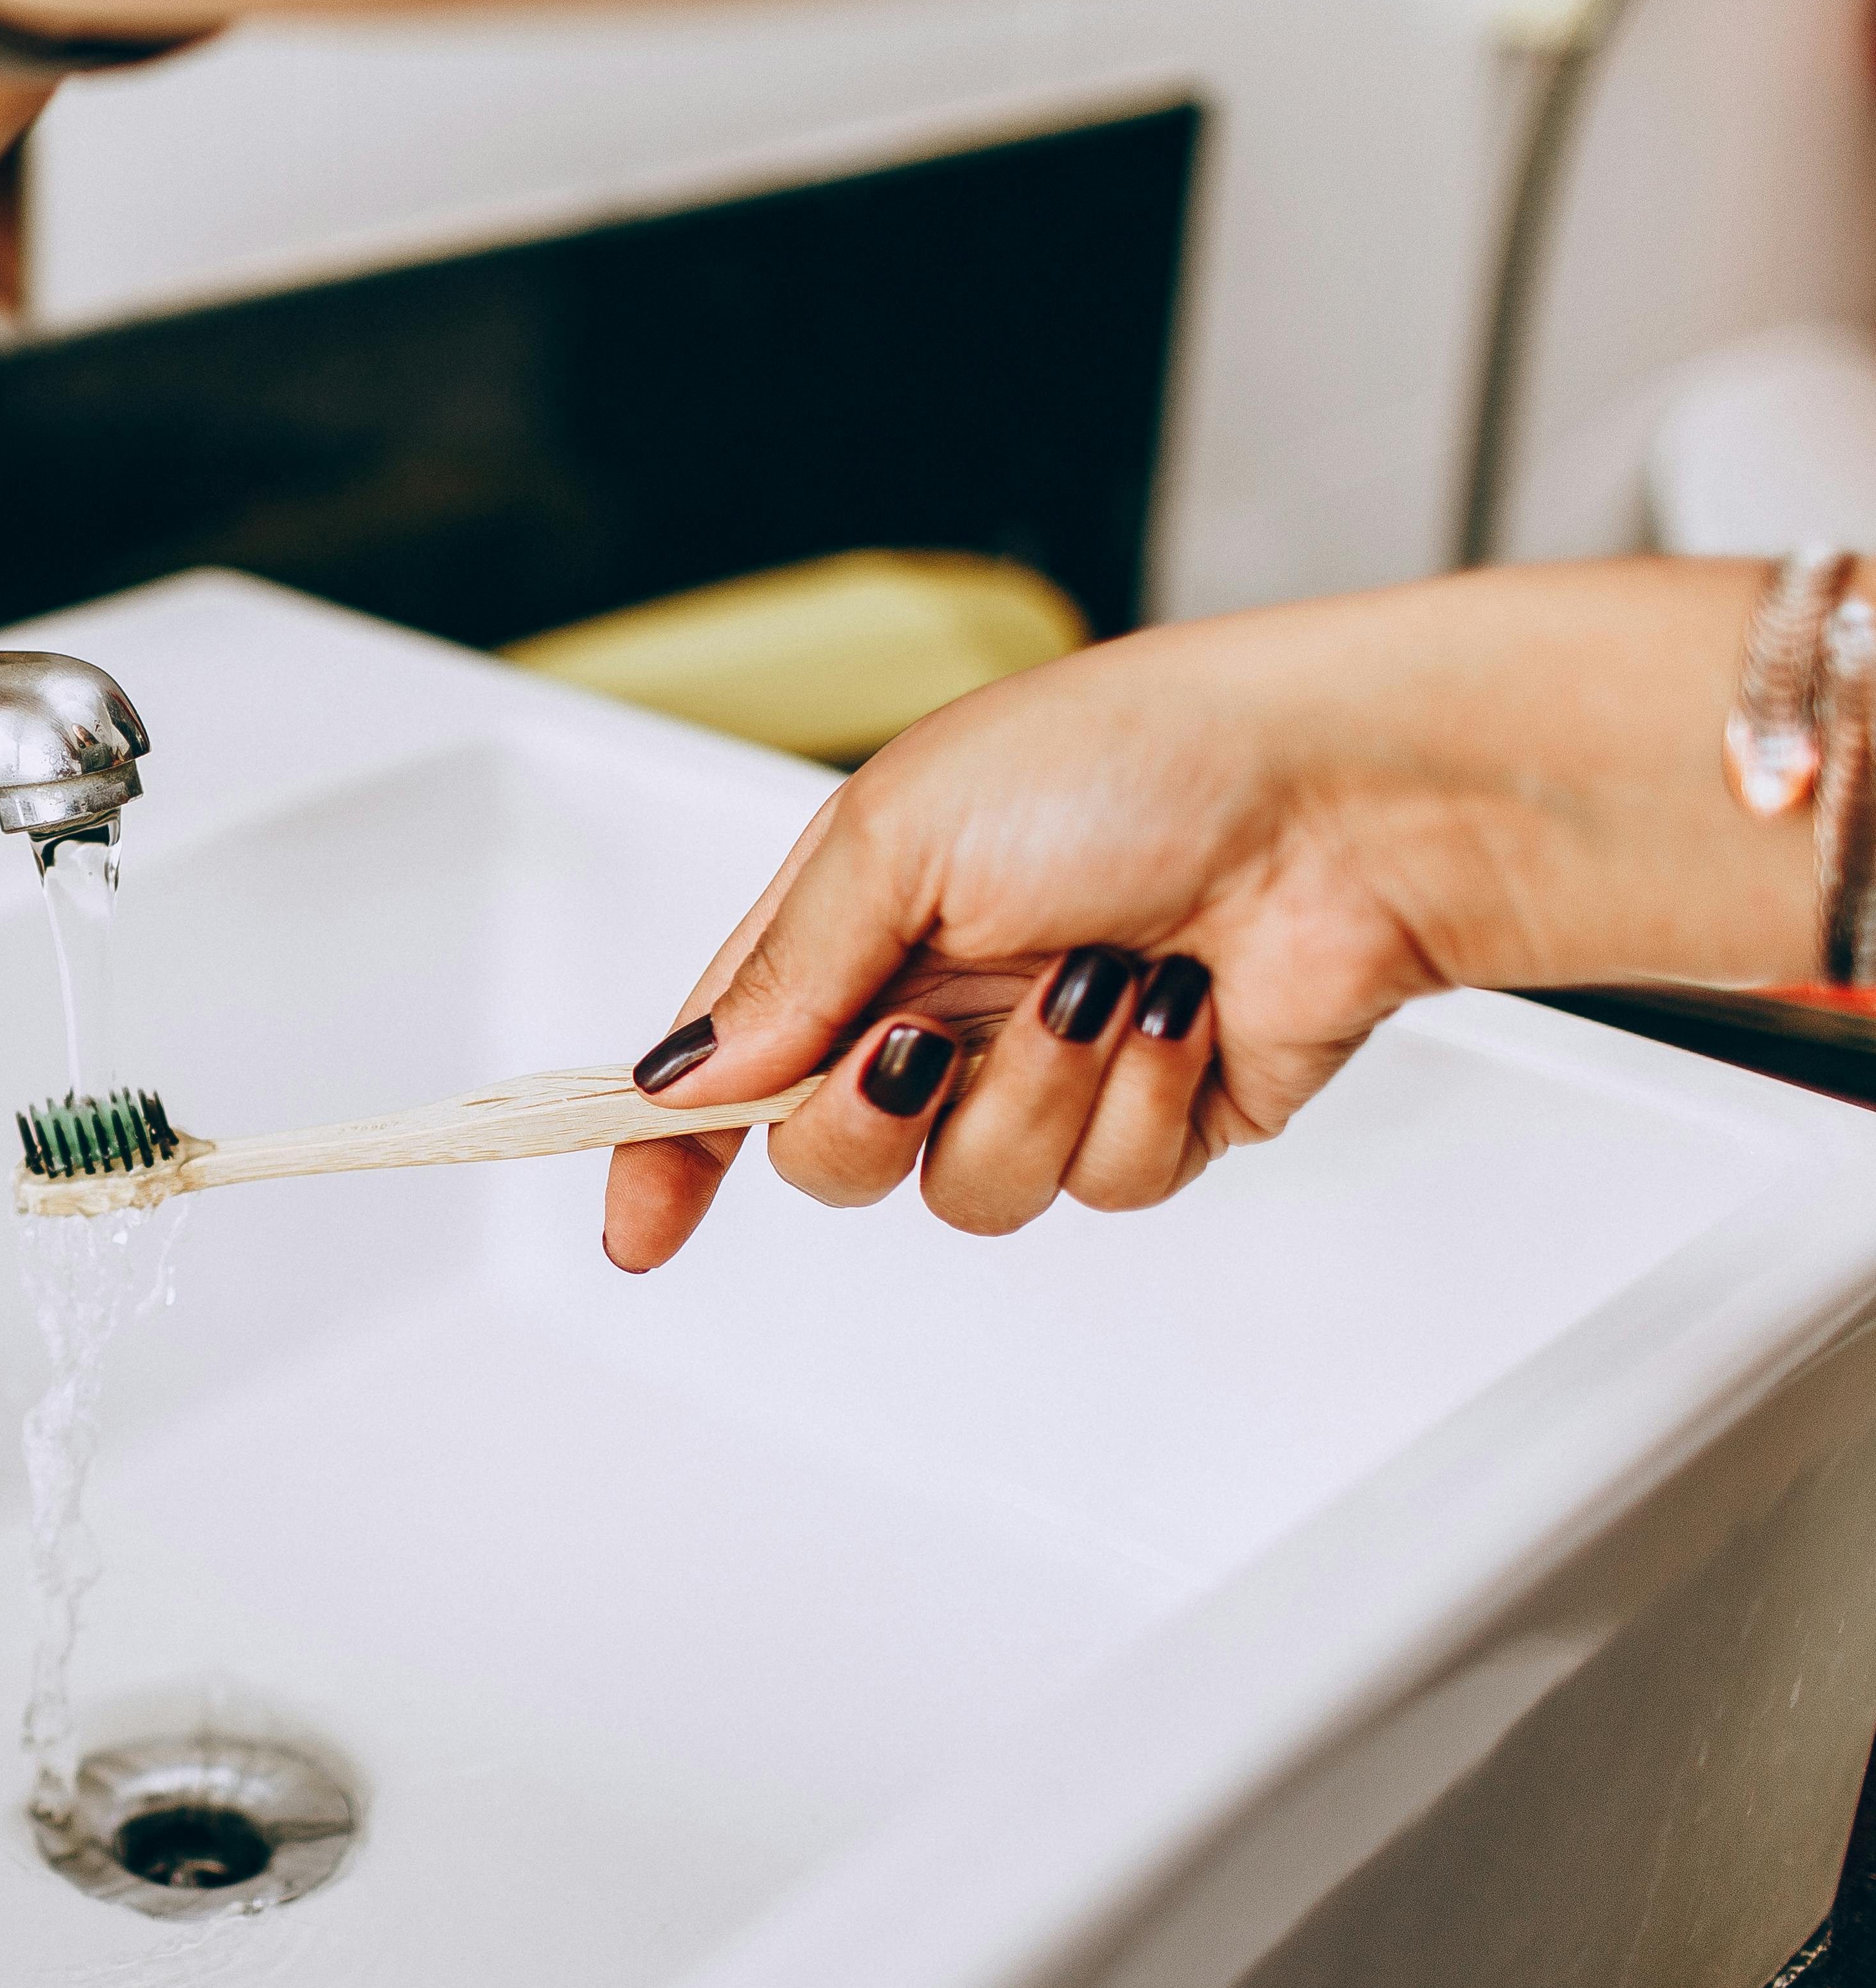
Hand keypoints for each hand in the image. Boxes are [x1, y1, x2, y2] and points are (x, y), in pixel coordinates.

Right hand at [603, 558, 1810, 1266]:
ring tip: (1102, 984)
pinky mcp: (1150, 1124)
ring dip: (1032, 1096)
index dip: (669, 1153)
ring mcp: (1042, 1073)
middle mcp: (938, 1006)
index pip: (726, 1063)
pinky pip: (1098, 1186)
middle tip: (922, 1038)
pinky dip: (1136, 1099)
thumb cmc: (1135, 756)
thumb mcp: (903, 831)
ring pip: (968, 1191)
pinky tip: (1179, 1008)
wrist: (1348, 795)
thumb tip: (686, 1074)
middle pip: (829, 1157)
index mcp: (858, 922)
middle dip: (868, 1117)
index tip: (640, 1231)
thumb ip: (784, 970)